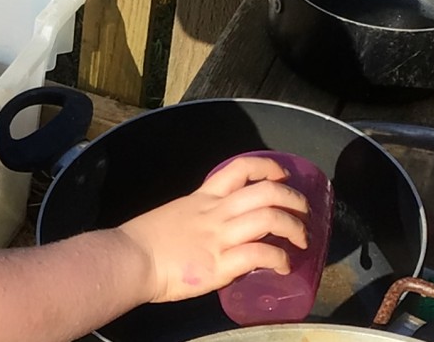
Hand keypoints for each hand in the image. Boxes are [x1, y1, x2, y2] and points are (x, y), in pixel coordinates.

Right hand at [117, 156, 307, 303]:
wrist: (129, 259)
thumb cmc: (143, 241)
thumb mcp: (174, 215)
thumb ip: (196, 218)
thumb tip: (211, 231)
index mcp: (203, 198)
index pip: (240, 168)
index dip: (267, 168)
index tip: (282, 175)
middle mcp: (215, 212)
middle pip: (265, 191)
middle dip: (293, 199)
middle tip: (304, 212)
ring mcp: (219, 237)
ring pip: (269, 218)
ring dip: (294, 228)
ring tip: (302, 240)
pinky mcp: (220, 265)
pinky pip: (260, 254)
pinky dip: (280, 259)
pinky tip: (283, 266)